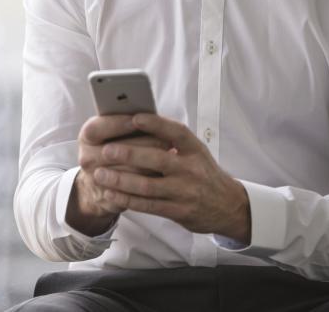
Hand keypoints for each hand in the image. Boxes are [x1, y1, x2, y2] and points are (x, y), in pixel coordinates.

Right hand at [66, 114, 170, 235]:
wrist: (96, 184)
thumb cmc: (113, 148)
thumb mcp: (112, 132)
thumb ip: (126, 122)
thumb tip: (149, 114)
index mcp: (87, 137)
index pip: (99, 128)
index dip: (118, 124)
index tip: (139, 119)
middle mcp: (88, 158)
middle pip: (117, 150)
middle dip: (145, 144)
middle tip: (167, 140)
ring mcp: (96, 179)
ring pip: (129, 172)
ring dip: (152, 164)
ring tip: (171, 156)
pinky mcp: (109, 198)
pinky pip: (133, 191)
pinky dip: (151, 181)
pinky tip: (164, 174)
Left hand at [90, 113, 250, 243]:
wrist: (227, 206)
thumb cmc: (202, 172)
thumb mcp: (195, 152)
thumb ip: (171, 140)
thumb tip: (137, 119)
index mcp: (195, 149)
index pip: (176, 132)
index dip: (156, 124)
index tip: (134, 117)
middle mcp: (191, 169)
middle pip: (157, 159)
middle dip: (129, 154)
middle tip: (106, 150)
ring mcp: (185, 192)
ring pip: (147, 186)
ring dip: (121, 180)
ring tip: (100, 174)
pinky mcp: (179, 211)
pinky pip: (148, 205)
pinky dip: (127, 199)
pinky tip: (111, 193)